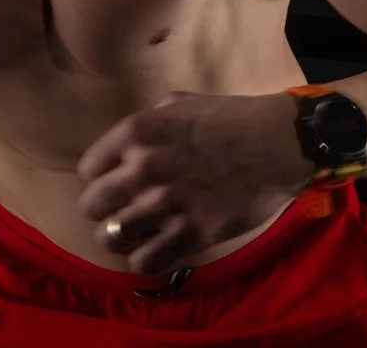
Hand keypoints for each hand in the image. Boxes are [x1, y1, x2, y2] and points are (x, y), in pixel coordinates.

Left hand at [76, 92, 314, 276]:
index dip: (100, 176)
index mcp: (136, 133)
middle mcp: (144, 170)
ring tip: (136, 232)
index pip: (87, 169)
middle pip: (92, 206)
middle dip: (103, 208)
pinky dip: (145, 259)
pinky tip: (155, 249)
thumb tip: (124, 149)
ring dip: (121, 237)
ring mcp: (167, 206)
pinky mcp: (192, 235)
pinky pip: (145, 263)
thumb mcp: (179, 103)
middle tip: (121, 208)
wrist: (279, 143)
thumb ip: (146, 124)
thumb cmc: (230, 118)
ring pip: (111, 238)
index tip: (115, 180)